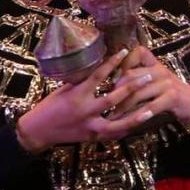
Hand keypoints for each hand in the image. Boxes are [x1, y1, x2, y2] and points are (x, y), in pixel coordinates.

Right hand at [15, 49, 159, 153]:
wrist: (38, 131)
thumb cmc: (50, 106)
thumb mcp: (64, 90)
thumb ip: (82, 83)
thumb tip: (99, 71)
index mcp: (77, 94)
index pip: (98, 75)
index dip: (112, 63)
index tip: (125, 52)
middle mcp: (85, 110)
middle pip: (114, 99)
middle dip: (132, 87)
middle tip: (148, 77)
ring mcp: (90, 126)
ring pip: (118, 123)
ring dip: (136, 116)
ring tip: (151, 109)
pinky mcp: (92, 137)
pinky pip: (113, 134)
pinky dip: (126, 129)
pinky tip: (138, 124)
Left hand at [111, 46, 189, 129]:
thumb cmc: (173, 95)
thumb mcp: (158, 82)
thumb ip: (140, 80)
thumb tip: (113, 83)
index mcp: (156, 64)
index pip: (138, 52)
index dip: (124, 61)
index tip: (112, 77)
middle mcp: (160, 70)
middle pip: (132, 75)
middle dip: (117, 90)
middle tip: (105, 102)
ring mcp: (167, 83)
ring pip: (139, 93)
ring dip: (124, 106)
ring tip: (113, 116)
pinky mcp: (172, 97)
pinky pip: (152, 105)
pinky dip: (141, 113)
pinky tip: (133, 120)